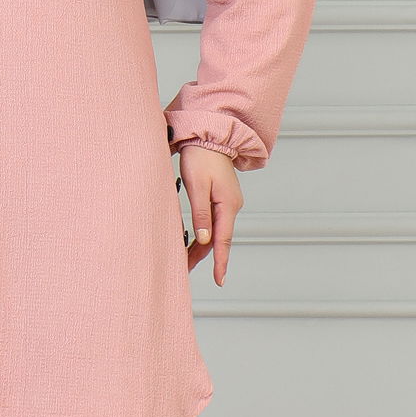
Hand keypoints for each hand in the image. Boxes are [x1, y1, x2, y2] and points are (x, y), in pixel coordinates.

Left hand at [178, 145, 241, 283]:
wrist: (209, 136)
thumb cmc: (201, 157)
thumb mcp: (197, 185)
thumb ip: (200, 213)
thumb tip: (203, 240)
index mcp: (228, 205)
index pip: (223, 240)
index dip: (220, 262)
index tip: (219, 280)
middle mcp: (231, 206)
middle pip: (217, 239)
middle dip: (203, 257)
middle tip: (185, 270)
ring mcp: (227, 203)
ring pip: (214, 232)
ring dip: (201, 246)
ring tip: (184, 260)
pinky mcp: (221, 199)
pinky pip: (213, 222)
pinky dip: (202, 233)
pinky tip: (193, 242)